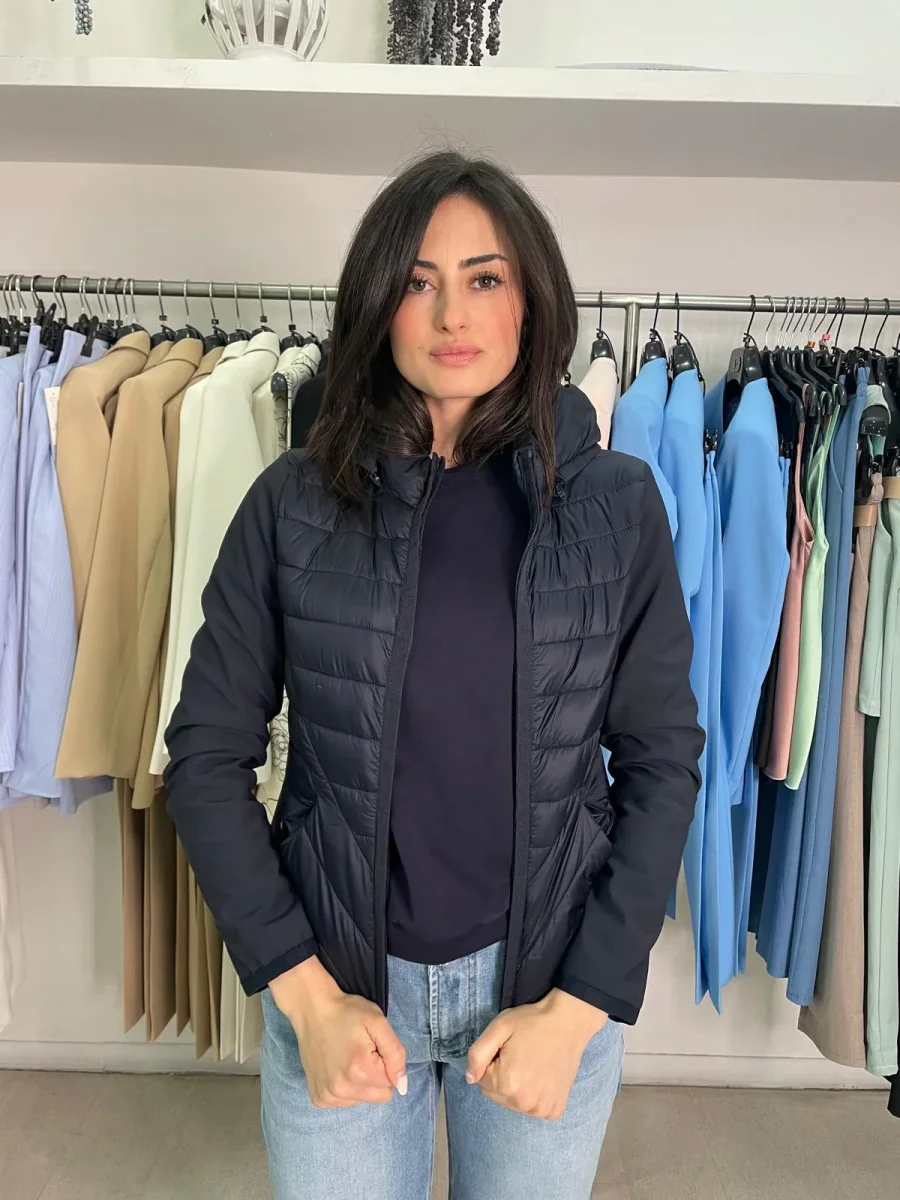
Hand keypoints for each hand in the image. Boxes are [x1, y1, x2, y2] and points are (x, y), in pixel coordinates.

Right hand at [269, 956, 407, 1108]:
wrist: (312, 1011)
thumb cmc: (347, 1013)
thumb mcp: (378, 1023)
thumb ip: (396, 1054)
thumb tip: (402, 1086)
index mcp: (360, 1071)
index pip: (392, 1083)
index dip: (385, 1063)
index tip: (372, 1047)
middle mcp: (343, 1089)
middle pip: (379, 1096)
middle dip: (376, 1076)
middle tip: (362, 1053)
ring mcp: (328, 1096)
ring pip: (363, 1099)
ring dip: (361, 1082)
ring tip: (348, 1058)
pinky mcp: (319, 1099)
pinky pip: (346, 1101)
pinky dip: (346, 1087)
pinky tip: (337, 1068)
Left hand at [466, 988, 607, 1120]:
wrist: (568, 1023)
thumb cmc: (532, 1022)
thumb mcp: (498, 1028)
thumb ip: (477, 1055)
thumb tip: (469, 1079)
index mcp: (507, 1084)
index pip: (481, 1080)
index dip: (492, 1061)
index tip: (507, 1049)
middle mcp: (524, 1103)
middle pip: (496, 1094)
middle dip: (501, 1077)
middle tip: (519, 1056)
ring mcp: (541, 1110)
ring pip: (512, 1103)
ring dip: (517, 1088)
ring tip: (531, 1065)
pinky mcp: (555, 1111)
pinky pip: (532, 1108)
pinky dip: (534, 1096)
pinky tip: (542, 1077)